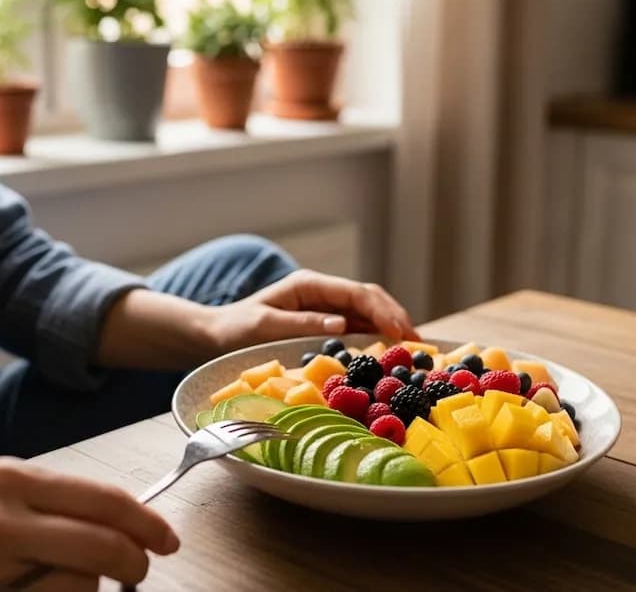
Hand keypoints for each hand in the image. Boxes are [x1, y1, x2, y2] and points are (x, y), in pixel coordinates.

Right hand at [0, 458, 178, 591]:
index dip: (146, 523)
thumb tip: (106, 520)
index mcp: (8, 478)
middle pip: (104, 545)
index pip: (103, 499)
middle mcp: (0, 515)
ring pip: (78, 586)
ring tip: (76, 587)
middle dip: (134, 565)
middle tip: (137, 574)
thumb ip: (38, 501)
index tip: (166, 539)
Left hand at [205, 269, 419, 352]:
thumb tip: (341, 326)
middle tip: (417, 343)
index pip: (356, 293)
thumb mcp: (266, 326)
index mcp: (310, 285)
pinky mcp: (324, 321)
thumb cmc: (237, 329)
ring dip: (391, 325)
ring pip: (368, 310)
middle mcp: (322, 291)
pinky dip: (377, 335)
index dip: (383, 311)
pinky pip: (358, 325)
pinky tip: (391, 351)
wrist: (218, 334)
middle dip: (396, 317)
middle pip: (369, 297)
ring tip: (413, 348)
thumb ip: (303, 324)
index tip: (400, 332)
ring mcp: (325, 306)